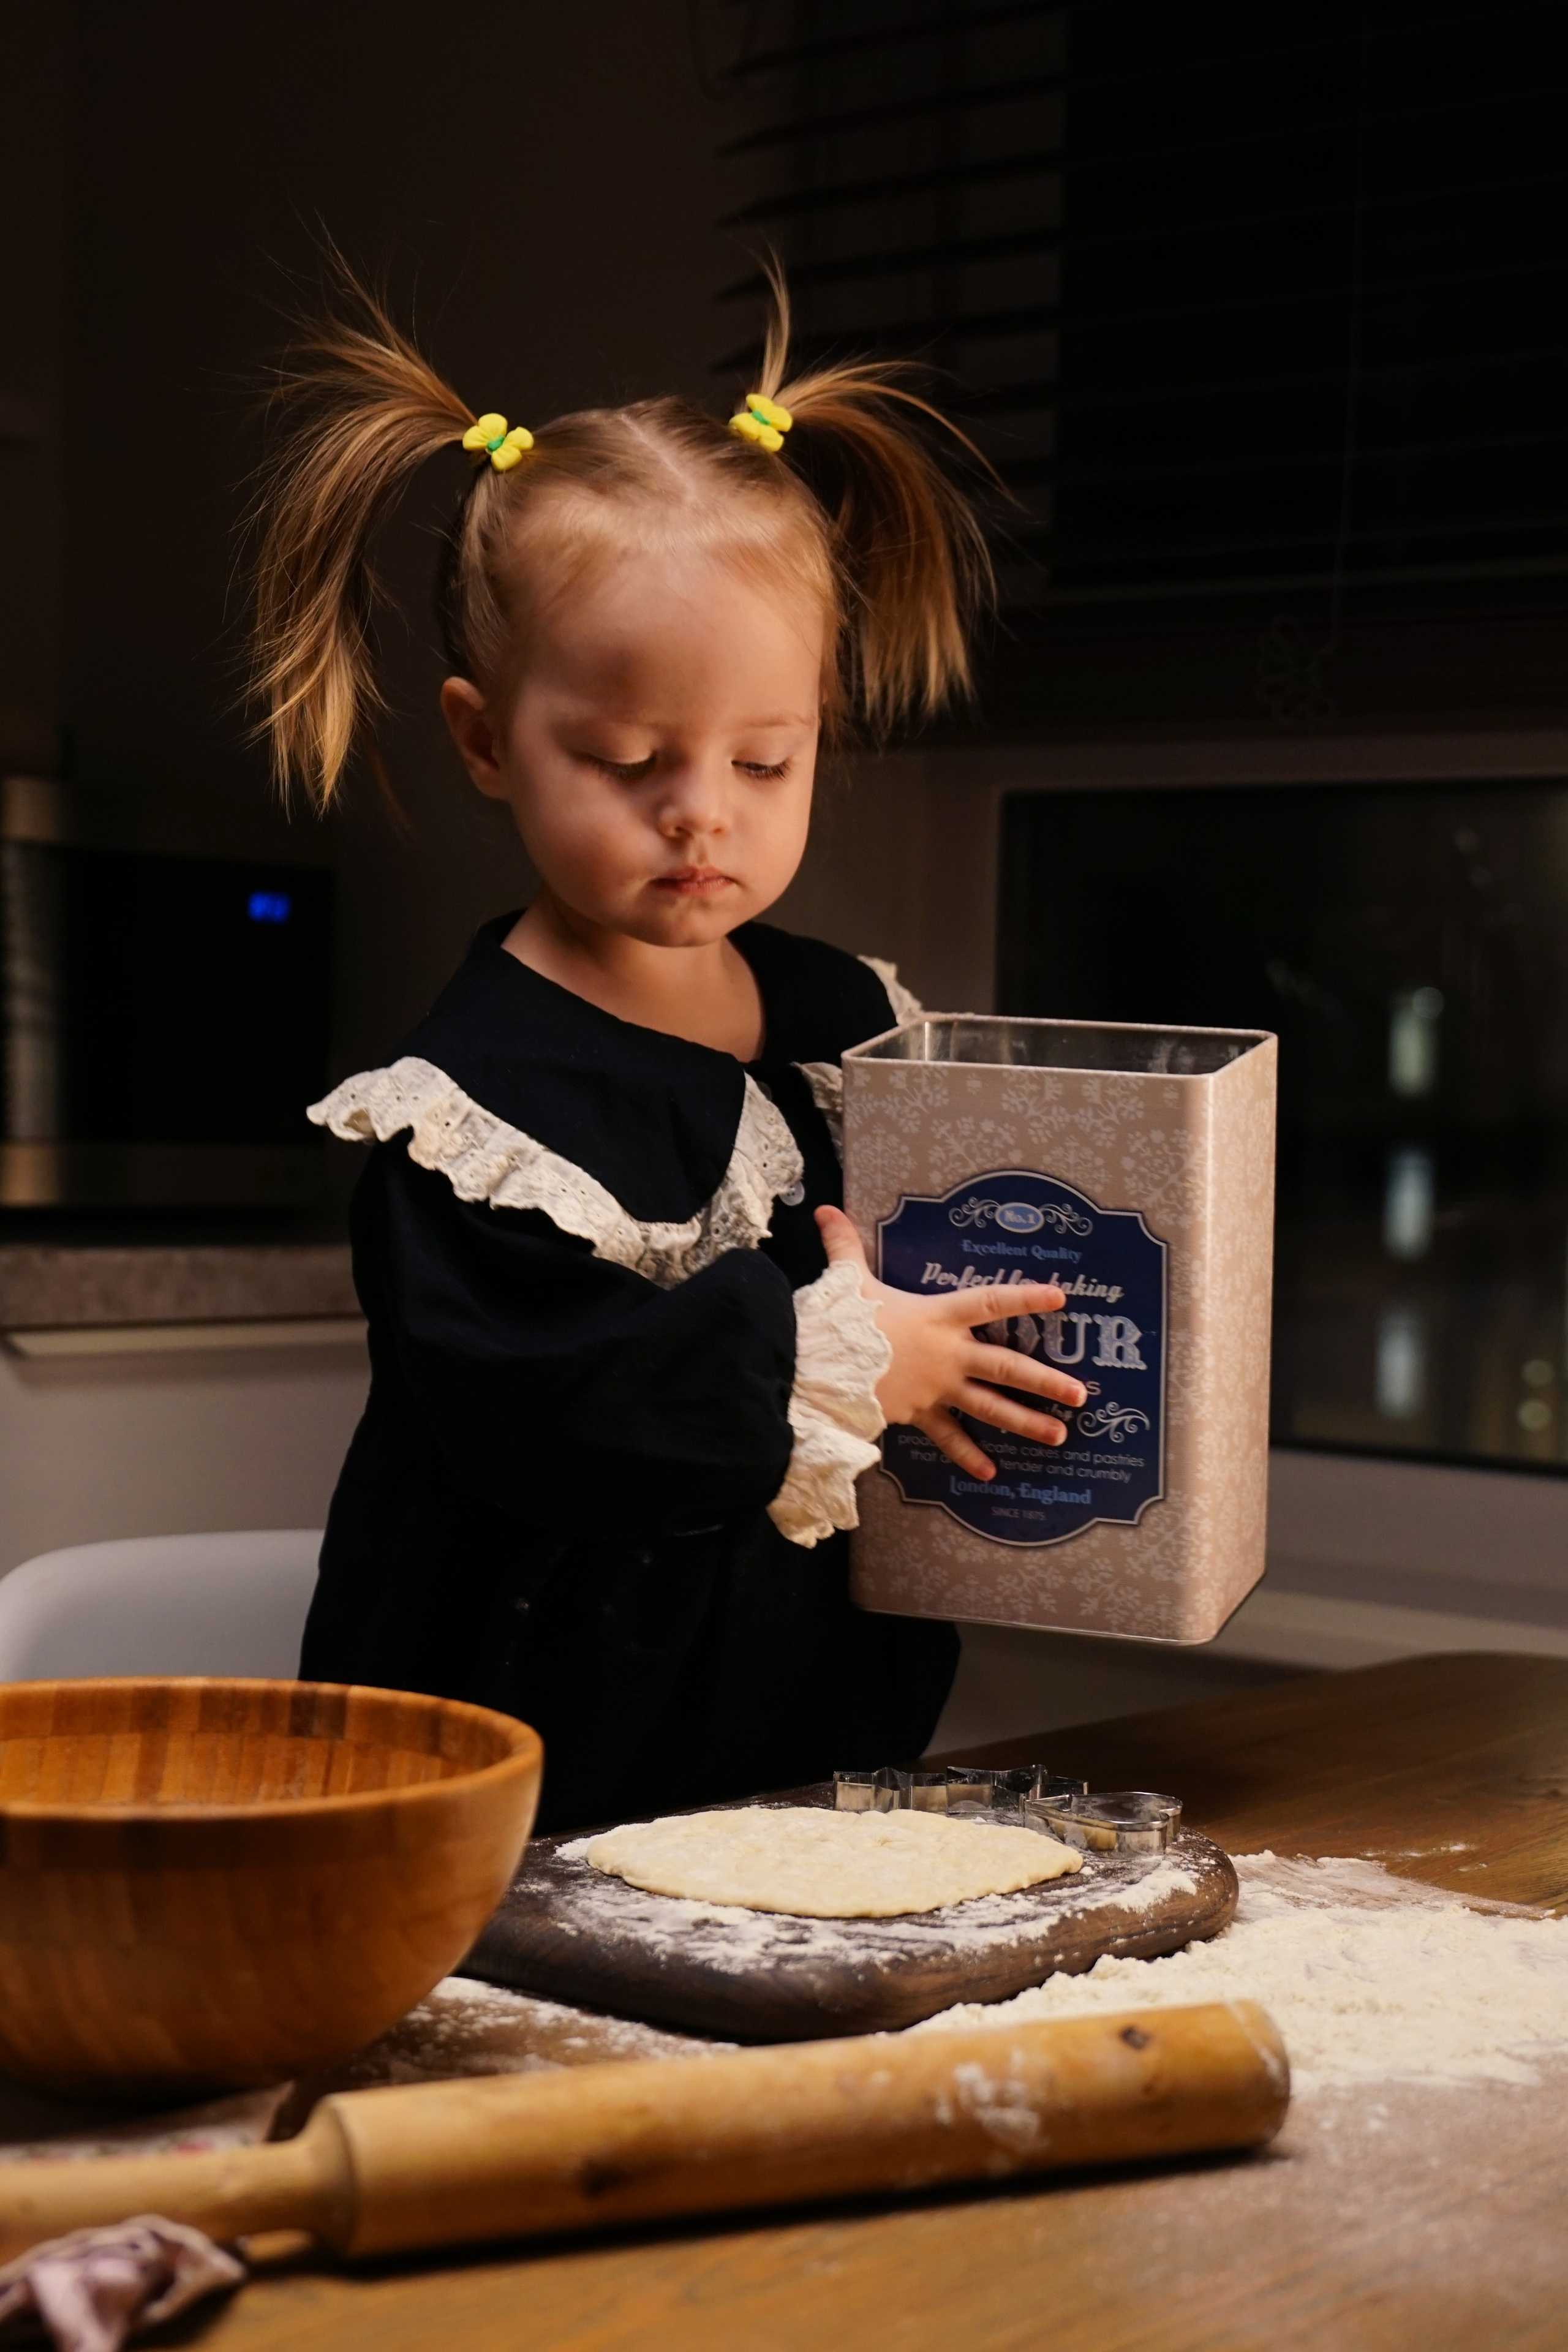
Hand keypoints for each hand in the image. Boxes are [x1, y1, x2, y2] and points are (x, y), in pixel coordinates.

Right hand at [816, 1206, 1087, 1480]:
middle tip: (1080, 1395)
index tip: (1061, 1298)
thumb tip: (824, 1208)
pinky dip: (968, 1455)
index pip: (990, 1303)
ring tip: (1059, 1435)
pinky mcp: (919, 1413)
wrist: (819, 1369)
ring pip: (990, 1406)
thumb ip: (844, 1243)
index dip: (1026, 1299)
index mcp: (938, 1317)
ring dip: (1026, 1421)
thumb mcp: (846, 1279)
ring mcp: (937, 1388)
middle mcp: (948, 1354)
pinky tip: (991, 1473)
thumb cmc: (839, 1322)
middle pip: (1006, 1367)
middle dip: (1045, 1381)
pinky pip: (949, 1437)